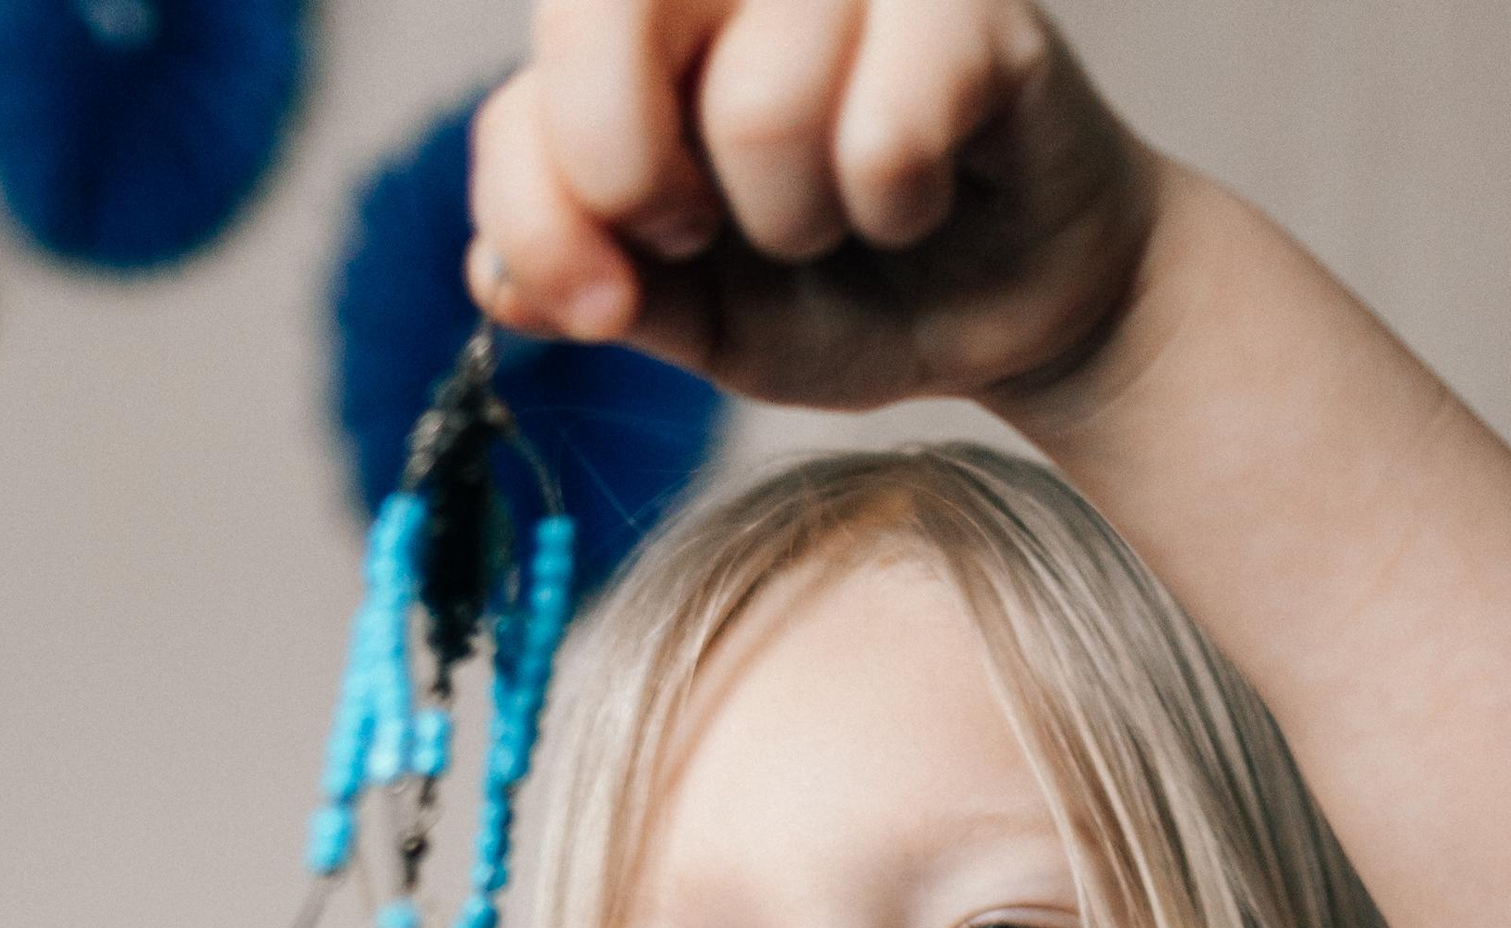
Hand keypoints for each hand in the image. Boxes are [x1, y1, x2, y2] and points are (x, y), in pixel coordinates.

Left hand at [469, 0, 1161, 415]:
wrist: (1014, 309)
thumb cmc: (852, 286)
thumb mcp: (700, 314)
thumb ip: (596, 284)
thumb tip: (496, 278)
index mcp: (643, 25)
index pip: (522, 96)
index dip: (538, 216)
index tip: (602, 308)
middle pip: (601, 6)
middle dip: (632, 171)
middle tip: (703, 235)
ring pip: (759, 103)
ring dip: (801, 218)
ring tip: (845, 212)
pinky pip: (886, 130)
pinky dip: (900, 202)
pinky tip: (928, 188)